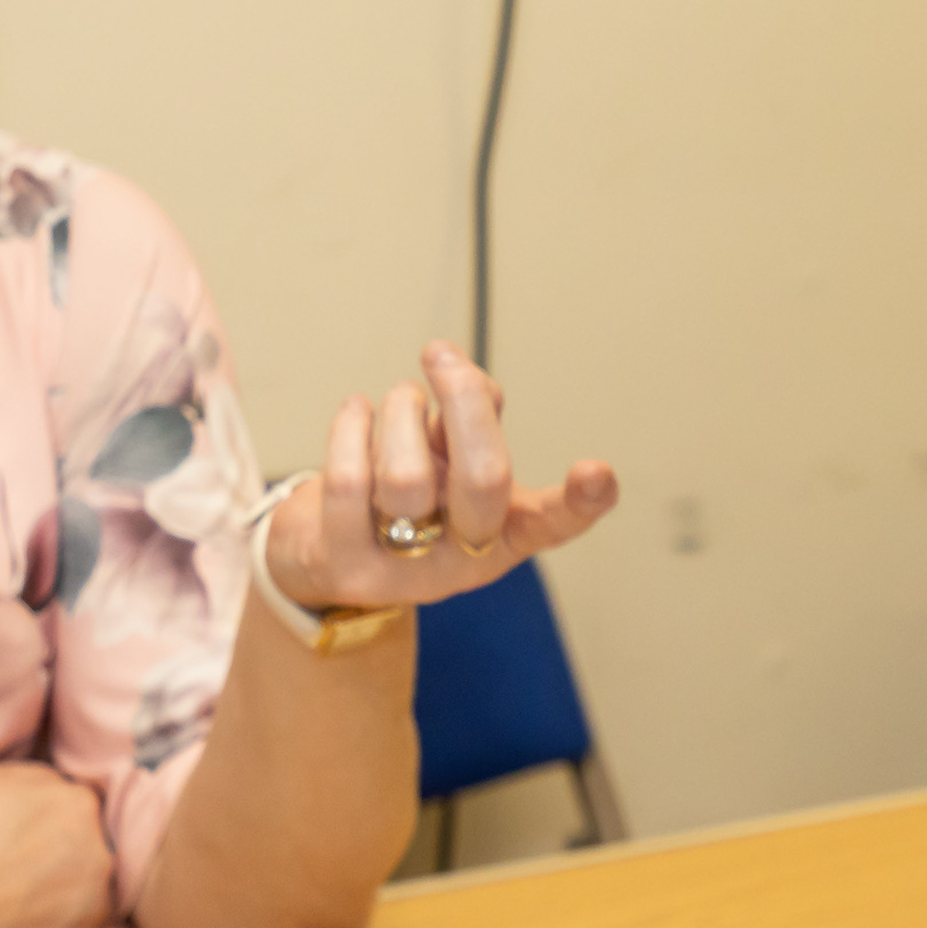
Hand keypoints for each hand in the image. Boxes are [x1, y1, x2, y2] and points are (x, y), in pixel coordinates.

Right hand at [0, 760, 133, 927]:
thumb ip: (36, 778)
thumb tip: (58, 788)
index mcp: (79, 804)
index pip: (81, 807)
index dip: (52, 821)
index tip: (26, 836)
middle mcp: (100, 852)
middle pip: (95, 847)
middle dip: (67, 856)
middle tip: (23, 872)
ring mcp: (96, 906)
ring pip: (104, 890)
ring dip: (80, 894)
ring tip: (31, 906)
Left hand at [266, 340, 616, 615]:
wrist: (329, 557)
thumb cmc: (409, 496)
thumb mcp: (453, 459)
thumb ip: (469, 420)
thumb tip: (458, 372)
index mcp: (506, 532)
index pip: (554, 521)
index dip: (581, 500)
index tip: (596, 471)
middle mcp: (463, 559)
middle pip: (483, 479)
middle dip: (464, 401)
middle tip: (442, 356)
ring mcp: (404, 571)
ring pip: (407, 477)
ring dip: (401, 410)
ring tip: (401, 397)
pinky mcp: (345, 565)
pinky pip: (347, 480)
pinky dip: (353, 425)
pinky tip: (357, 409)